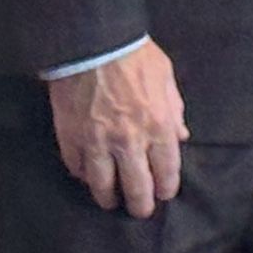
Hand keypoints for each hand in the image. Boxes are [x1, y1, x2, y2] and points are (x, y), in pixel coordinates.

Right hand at [47, 38, 186, 218]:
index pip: (167, 171)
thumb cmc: (134, 55)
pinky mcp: (71, 138)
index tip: (163, 194)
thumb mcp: (165, 77)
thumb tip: (182, 136)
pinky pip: (77, 167)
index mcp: (158, 126)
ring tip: (110, 201)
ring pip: (103, 186)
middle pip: (137, 188)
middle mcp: (130, 140)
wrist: (93, 42)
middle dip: (140, 205)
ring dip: (108, 198)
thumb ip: (175, 110)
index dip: (166, 188)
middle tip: (140, 210)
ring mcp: (98, 142)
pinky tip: (87, 176)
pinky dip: (83, 175)